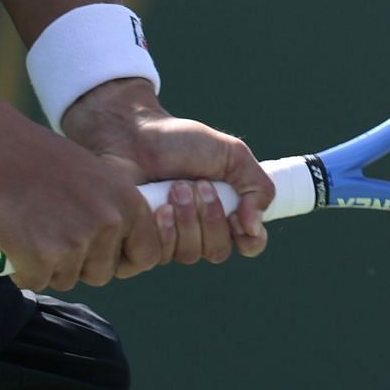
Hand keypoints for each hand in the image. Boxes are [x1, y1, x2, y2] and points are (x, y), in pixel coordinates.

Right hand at [0, 96, 163, 292]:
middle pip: (101, 273)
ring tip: (30, 228)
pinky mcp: (42, 258)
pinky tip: (12, 239)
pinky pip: (35, 281)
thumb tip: (116, 244)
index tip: (99, 254)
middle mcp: (108, 224)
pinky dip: (21, 268)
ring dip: (47, 265)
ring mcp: (76, 243)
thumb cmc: (37, 158)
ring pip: (66, 278)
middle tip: (51, 233)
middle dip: (77, 264)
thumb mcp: (94, 174)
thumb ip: (110, 209)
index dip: (121, 259)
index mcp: (128, 202)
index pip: (146, 254)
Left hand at [60, 78, 274, 266]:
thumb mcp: (231, 154)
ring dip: (188, 219)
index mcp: (222, 211)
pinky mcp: (136, 243)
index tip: (239, 215)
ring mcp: (166, 240)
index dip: (250, 238)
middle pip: (218, 251)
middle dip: (211, 217)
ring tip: (175, 187)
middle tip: (198, 184)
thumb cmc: (179, 141)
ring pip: (190, 254)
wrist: (132, 133)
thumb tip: (254, 225)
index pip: (248, 245)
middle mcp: (196, 231)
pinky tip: (158, 207)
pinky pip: (159, 257)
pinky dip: (164, 232)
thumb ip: (257, 186)